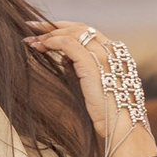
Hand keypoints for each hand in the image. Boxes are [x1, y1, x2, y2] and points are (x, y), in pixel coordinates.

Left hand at [25, 19, 156, 156]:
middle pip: (80, 28)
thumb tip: (64, 60)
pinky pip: (68, 44)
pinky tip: (40, 47)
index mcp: (118, 56)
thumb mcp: (97, 89)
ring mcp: (105, 56)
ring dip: (49, 34)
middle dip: (54, 26)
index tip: (48, 32)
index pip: (90, 33)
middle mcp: (113, 51)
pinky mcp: (93, 64)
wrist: (124, 130)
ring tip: (31, 41)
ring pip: (73, 33)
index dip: (67, 29)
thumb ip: (84, 72)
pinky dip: (52, 42)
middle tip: (33, 27)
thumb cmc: (112, 116)